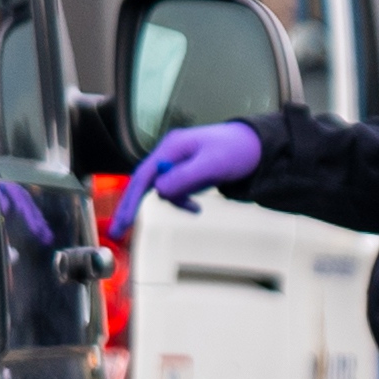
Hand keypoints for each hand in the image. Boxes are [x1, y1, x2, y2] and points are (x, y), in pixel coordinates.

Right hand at [111, 119, 262, 237]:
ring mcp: (176, 162)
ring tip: (196, 206)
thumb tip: (160, 191)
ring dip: (176, 201)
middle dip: (133, 206)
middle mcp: (170, 153)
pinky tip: (196, 208)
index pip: (143, 176)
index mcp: (172, 148)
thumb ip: (186, 178)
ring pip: (164, 189)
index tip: (122, 221)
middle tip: (120, 232)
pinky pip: (176, 190)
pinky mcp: (185, 171)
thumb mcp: (213, 165)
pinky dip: (183, 200)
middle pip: (144, 182)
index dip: (129, 200)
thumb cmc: (238, 150)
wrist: (258, 146)